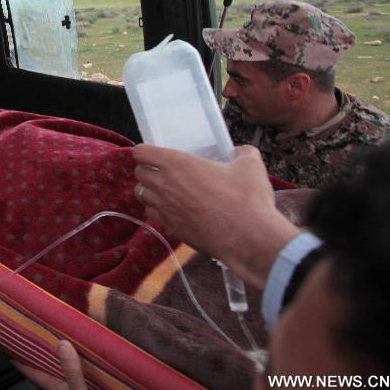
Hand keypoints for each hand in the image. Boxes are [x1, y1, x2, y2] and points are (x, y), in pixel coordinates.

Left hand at [13, 341, 98, 389]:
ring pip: (61, 371)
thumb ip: (71, 372)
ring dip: (59, 359)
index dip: (21, 360)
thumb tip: (62, 344)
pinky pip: (78, 374)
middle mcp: (61, 388)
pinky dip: (77, 365)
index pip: (32, 372)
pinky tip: (82, 359)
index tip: (11, 346)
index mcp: (54, 388)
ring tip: (57, 342)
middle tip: (36, 337)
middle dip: (40, 354)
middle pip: (45, 369)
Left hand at [132, 144, 299, 288]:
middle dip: (147, 170)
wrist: (247, 237)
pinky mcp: (170, 228)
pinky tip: (173, 209)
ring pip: (142, 195)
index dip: (145, 151)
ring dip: (150, 190)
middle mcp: (164, 185)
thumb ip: (242, 153)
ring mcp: (165, 209)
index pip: (142, 152)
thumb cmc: (247, 198)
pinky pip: (153, 215)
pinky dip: (158, 210)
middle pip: (138, 174)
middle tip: (162, 171)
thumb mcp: (250, 166)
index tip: (153, 153)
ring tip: (166, 190)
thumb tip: (240, 151)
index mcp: (176, 164)